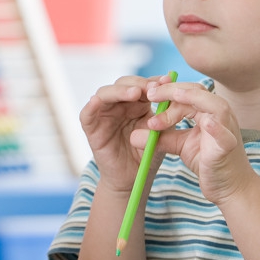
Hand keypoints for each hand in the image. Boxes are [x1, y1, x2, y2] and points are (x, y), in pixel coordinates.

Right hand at [79, 73, 176, 195]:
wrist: (135, 178)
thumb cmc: (148, 154)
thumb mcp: (160, 132)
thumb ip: (164, 115)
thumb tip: (172, 96)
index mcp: (136, 103)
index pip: (142, 84)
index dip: (153, 81)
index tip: (167, 81)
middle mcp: (118, 104)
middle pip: (123, 83)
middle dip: (138, 83)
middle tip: (152, 87)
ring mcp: (103, 114)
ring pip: (105, 93)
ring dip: (119, 91)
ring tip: (134, 93)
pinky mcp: (91, 127)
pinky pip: (87, 113)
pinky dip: (92, 105)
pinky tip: (98, 101)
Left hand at [141, 82, 254, 204]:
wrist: (229, 189)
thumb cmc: (207, 163)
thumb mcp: (179, 145)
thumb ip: (160, 137)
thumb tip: (133, 135)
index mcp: (208, 112)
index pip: (187, 93)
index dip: (166, 91)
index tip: (146, 93)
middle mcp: (220, 116)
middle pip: (198, 92)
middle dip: (172, 91)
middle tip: (149, 94)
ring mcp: (228, 130)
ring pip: (214, 105)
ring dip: (191, 99)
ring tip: (172, 97)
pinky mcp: (229, 147)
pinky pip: (225, 135)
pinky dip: (217, 128)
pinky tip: (206, 123)